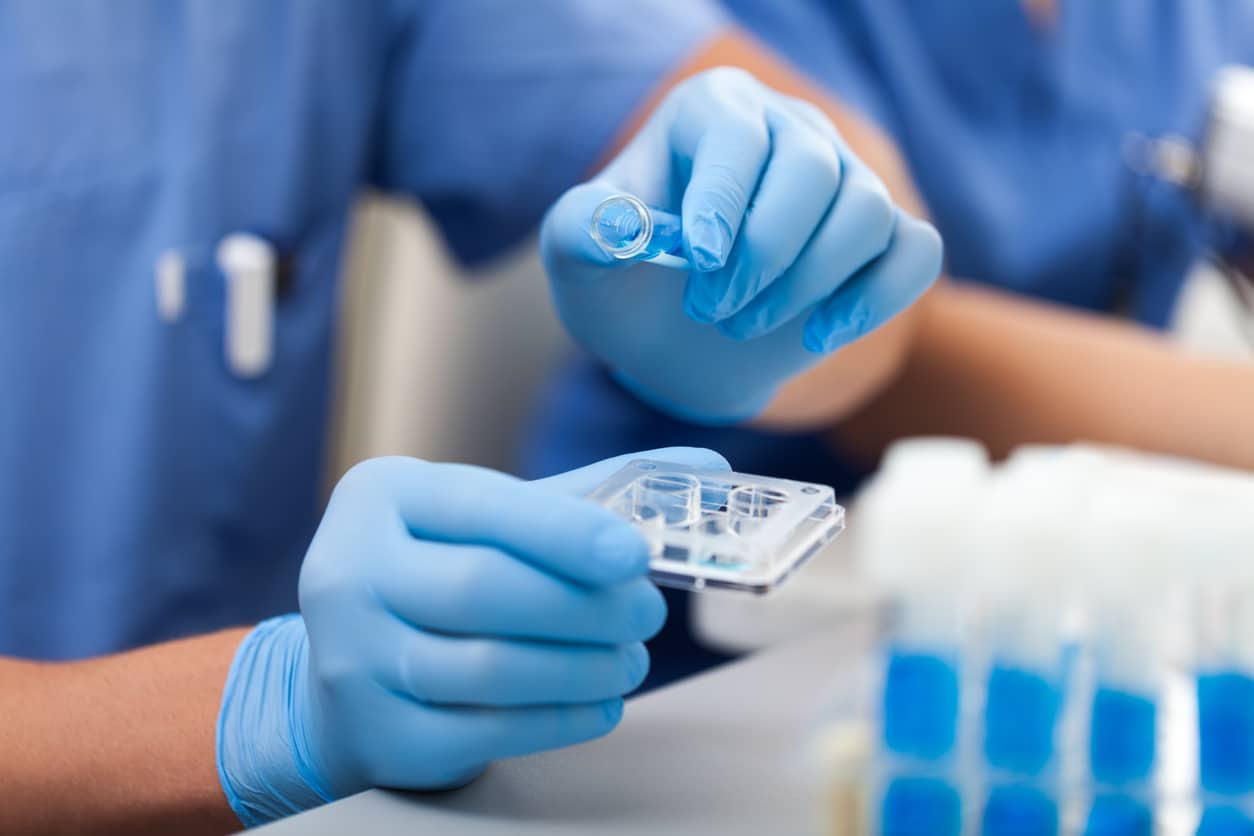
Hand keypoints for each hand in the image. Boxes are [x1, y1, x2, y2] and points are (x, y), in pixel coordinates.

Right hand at [215, 447, 728, 825]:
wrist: (345, 673)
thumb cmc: (438, 574)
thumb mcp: (487, 520)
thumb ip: (585, 497)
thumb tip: (703, 467)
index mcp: (380, 496)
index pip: (484, 508)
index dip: (566, 533)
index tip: (638, 555)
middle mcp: (348, 572)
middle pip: (486, 590)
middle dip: (585, 606)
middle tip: (648, 613)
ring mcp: (353, 660)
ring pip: (490, 669)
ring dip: (582, 668)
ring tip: (630, 659)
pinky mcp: (377, 734)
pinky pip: (487, 731)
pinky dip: (560, 720)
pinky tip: (602, 704)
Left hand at [542, 67, 942, 422]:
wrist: (671, 334)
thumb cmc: (624, 279)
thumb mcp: (579, 258)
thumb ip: (584, 232)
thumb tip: (622, 227)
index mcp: (714, 110)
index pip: (739, 132)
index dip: (725, 196)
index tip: (700, 261)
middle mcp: (790, 129)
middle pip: (815, 168)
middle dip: (766, 252)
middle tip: (712, 309)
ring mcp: (845, 179)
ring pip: (869, 210)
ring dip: (808, 282)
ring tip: (745, 324)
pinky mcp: (882, 236)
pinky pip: (915, 252)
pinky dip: (876, 298)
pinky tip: (822, 334)